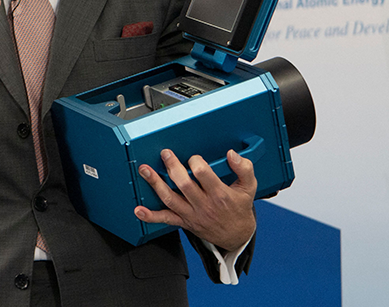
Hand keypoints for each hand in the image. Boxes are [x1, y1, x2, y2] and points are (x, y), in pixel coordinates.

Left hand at [135, 148, 256, 251]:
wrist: (236, 235)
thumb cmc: (239, 208)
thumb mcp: (249, 187)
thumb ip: (244, 168)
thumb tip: (231, 154)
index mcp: (219, 194)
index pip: (203, 174)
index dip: (196, 161)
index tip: (194, 157)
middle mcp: (204, 205)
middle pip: (183, 184)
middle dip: (172, 167)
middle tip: (165, 154)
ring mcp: (192, 214)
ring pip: (170, 199)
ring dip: (155, 184)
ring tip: (145, 170)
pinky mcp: (184, 222)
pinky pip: (165, 219)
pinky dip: (151, 216)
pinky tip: (139, 210)